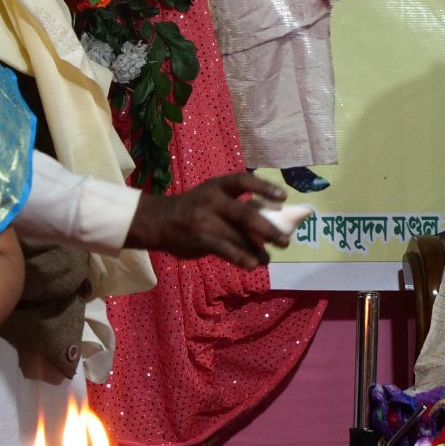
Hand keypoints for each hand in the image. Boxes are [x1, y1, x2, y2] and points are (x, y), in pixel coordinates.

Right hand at [128, 173, 290, 267]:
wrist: (158, 221)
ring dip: (257, 250)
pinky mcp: (201, 239)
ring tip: (268, 259)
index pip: (244, 181)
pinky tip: (252, 264)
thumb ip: (233, 205)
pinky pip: (226, 250)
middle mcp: (213, 200)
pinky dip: (241, 258)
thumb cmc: (193, 208)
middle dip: (268, 229)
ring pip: (238, 237)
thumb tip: (268, 218)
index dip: (264, 187)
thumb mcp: (210, 197)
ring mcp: (206, 220)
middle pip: (246, 214)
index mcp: (217, 186)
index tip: (283, 197)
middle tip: (285, 241)